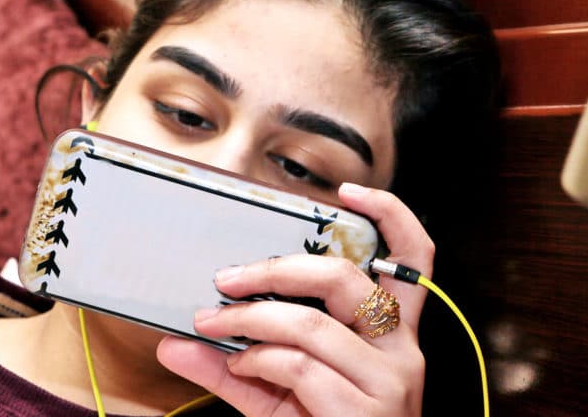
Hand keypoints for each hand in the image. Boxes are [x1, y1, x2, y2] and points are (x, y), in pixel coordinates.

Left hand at [157, 183, 431, 415]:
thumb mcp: (276, 394)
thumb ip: (230, 365)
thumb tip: (174, 343)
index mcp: (391, 332)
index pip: (413, 259)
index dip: (389, 215)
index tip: (347, 193)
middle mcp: (400, 350)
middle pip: (345, 279)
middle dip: (276, 270)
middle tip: (227, 279)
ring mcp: (389, 381)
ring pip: (310, 324)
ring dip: (249, 319)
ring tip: (216, 325)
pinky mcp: (368, 411)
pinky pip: (300, 365)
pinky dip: (258, 359)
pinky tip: (242, 366)